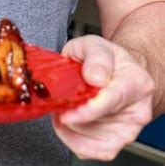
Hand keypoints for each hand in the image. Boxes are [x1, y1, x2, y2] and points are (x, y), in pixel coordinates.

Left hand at [52, 35, 153, 160]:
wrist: (118, 72)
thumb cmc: (106, 59)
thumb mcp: (95, 44)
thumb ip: (95, 56)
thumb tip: (95, 76)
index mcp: (136, 81)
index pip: (112, 101)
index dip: (87, 110)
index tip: (66, 113)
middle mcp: (137, 110)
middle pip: (98, 121)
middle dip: (72, 113)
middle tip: (58, 100)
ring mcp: (128, 130)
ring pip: (91, 139)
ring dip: (70, 126)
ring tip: (64, 106)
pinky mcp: (116, 143)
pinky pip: (90, 151)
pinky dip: (72, 139)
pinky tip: (67, 123)